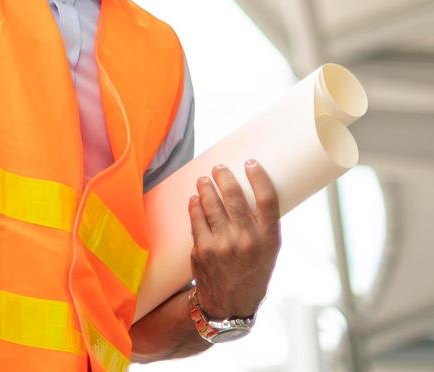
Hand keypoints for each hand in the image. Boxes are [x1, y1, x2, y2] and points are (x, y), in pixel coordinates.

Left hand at [187, 160, 280, 318]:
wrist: (230, 302)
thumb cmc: (252, 270)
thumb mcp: (268, 251)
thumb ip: (261, 224)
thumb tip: (248, 188)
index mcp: (269, 240)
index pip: (267, 200)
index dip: (259, 177)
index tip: (250, 162)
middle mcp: (247, 241)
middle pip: (235, 197)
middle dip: (225, 177)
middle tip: (219, 167)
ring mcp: (222, 245)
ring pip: (211, 204)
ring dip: (206, 187)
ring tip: (204, 179)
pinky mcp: (202, 249)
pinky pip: (196, 218)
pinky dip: (195, 205)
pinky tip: (195, 198)